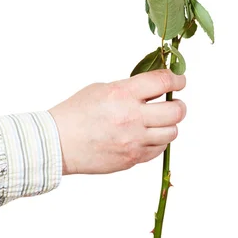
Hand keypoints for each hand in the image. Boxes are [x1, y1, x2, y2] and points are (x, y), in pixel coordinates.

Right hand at [48, 69, 186, 174]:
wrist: (58, 142)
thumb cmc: (75, 113)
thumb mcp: (101, 89)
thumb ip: (129, 88)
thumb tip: (153, 88)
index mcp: (122, 94)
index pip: (162, 82)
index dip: (177, 79)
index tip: (179, 80)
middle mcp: (132, 117)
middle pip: (176, 111)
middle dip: (179, 105)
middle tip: (174, 103)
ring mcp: (133, 141)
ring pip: (171, 132)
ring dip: (169, 125)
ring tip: (159, 121)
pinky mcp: (132, 159)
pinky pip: (158, 150)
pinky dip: (157, 141)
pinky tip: (148, 135)